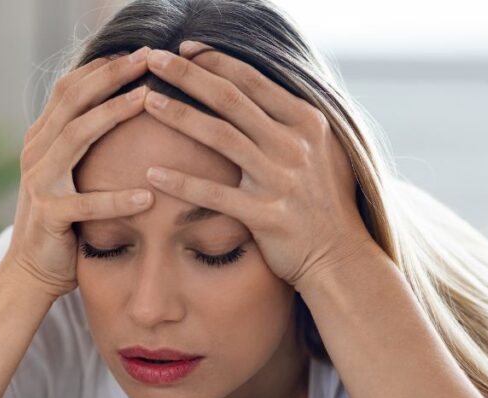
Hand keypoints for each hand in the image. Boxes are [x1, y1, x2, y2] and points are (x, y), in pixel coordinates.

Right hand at [4, 47, 155, 298]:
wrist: (28, 273)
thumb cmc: (63, 224)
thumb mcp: (69, 176)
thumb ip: (84, 145)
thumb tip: (124, 109)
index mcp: (42, 139)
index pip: (69, 88)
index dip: (102, 67)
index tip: (138, 52)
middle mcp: (36, 153)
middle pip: (73, 99)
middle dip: (111, 75)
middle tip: (147, 58)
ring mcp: (39, 182)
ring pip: (76, 135)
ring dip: (113, 113)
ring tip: (149, 99)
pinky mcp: (49, 216)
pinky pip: (86, 203)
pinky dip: (117, 199)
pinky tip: (148, 196)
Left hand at [140, 41, 379, 287]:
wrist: (341, 257)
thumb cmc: (325, 203)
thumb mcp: (323, 150)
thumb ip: (293, 121)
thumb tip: (261, 91)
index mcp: (307, 122)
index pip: (252, 80)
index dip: (215, 61)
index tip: (184, 49)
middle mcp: (294, 145)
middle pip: (231, 99)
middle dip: (188, 75)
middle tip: (152, 59)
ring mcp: (280, 179)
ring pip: (220, 137)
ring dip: (180, 115)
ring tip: (146, 102)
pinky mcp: (265, 215)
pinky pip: (214, 195)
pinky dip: (182, 183)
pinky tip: (151, 174)